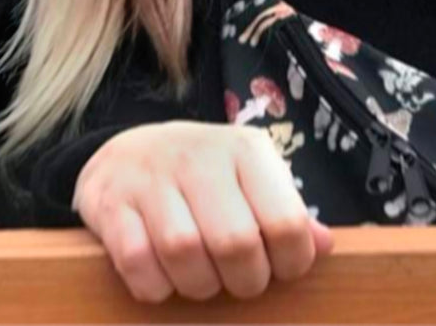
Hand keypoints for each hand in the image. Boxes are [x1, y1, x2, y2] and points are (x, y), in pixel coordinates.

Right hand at [72, 120, 333, 303]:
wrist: (129, 153)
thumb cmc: (207, 178)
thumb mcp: (254, 180)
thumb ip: (287, 213)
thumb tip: (324, 245)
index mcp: (245, 150)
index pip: (286, 221)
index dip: (291, 263)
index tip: (281, 269)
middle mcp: (199, 156)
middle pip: (236, 243)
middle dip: (245, 281)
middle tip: (242, 280)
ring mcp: (150, 177)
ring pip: (184, 253)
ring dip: (199, 284)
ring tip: (205, 279)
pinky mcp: (111, 202)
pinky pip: (137, 262)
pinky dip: (155, 285)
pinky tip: (165, 277)